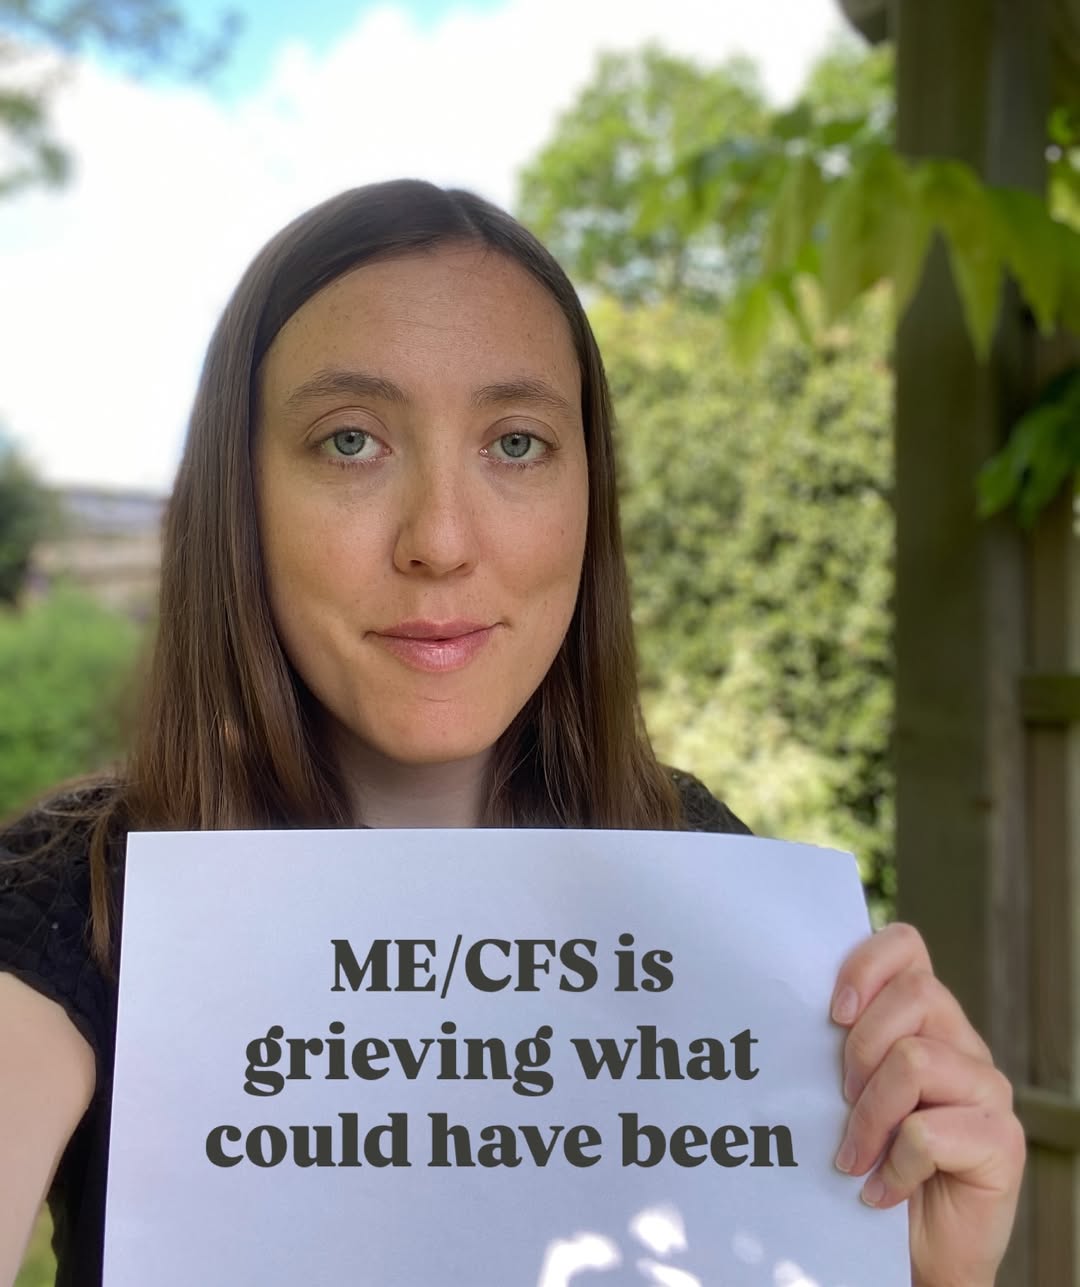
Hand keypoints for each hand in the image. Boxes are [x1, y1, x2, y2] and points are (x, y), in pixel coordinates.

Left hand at [830, 922, 1025, 1286]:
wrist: (909, 1252)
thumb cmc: (866, 1160)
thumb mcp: (842, 1090)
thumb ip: (834, 1043)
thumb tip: (782, 1002)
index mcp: (922, 1017)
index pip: (905, 945)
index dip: (866, 965)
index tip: (834, 1012)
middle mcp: (961, 1042)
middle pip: (915, 995)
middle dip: (861, 1048)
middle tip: (842, 1099)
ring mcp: (987, 1088)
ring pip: (915, 1059)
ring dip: (870, 1115)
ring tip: (854, 1155)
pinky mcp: (1002, 1140)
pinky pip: (928, 1130)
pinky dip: (894, 1166)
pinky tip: (883, 1190)